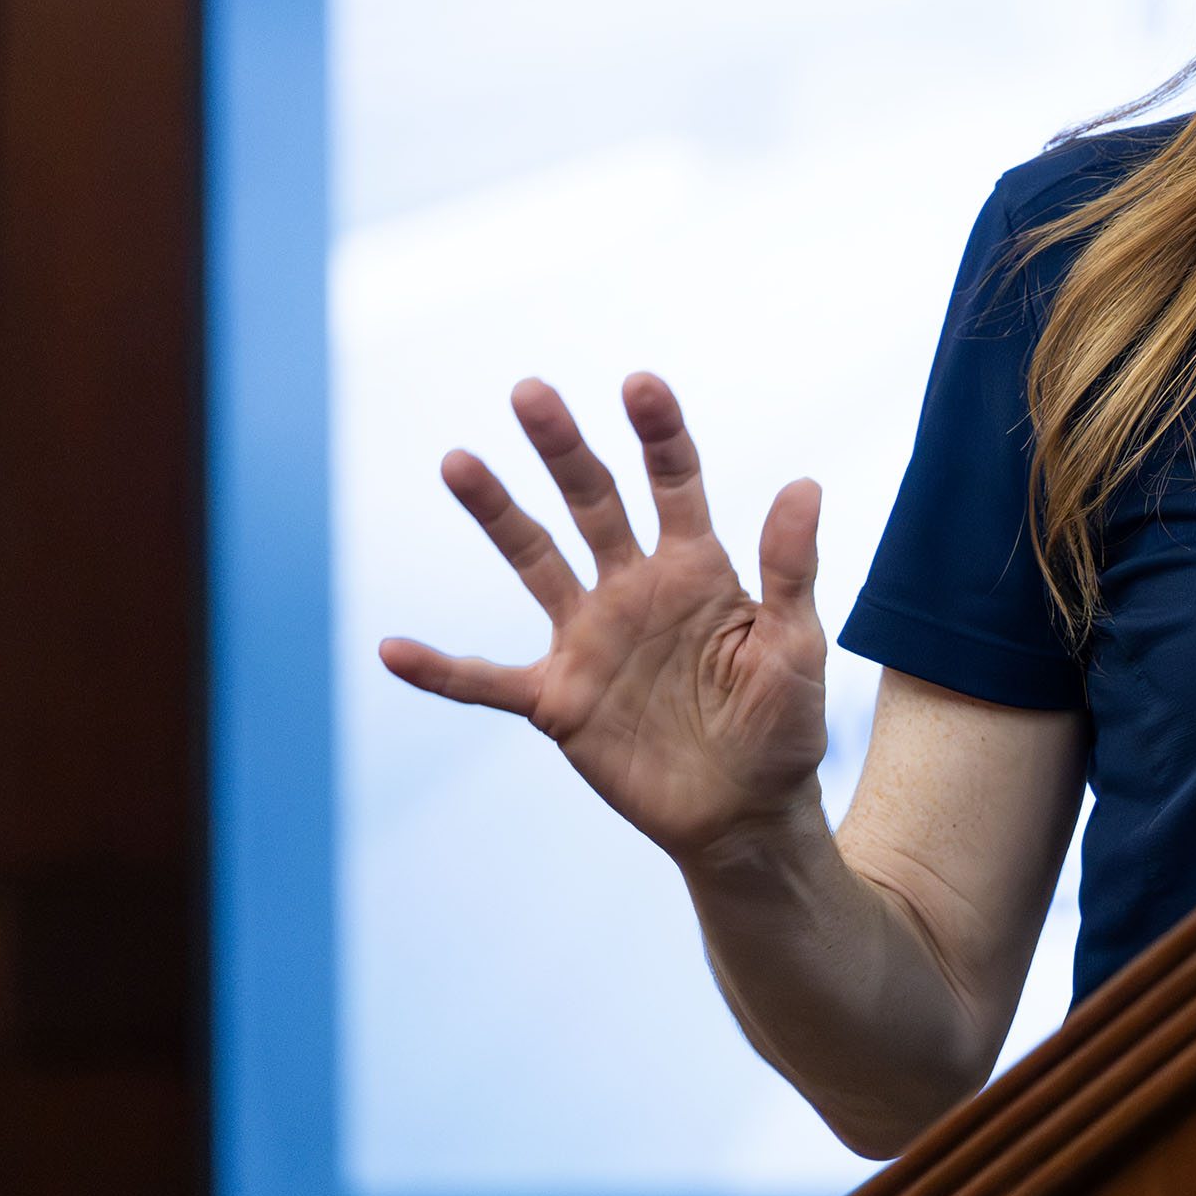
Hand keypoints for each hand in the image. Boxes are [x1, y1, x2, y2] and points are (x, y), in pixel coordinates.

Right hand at [380, 373, 829, 865]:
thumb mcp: (796, 644)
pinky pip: (486, 681)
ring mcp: (589, 640)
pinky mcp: (558, 700)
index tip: (639, 383)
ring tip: (459, 461)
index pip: (675, 482)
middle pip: (593, 502)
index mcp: (697, 569)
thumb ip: (790, 568)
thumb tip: (803, 484)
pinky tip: (392, 650)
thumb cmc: (783, 724)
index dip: (659, 433)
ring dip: (498, 514)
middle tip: (530, 391)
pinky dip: (441, 670)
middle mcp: (635, 589)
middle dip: (564, 448)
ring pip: (534, 562)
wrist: (747, 811)